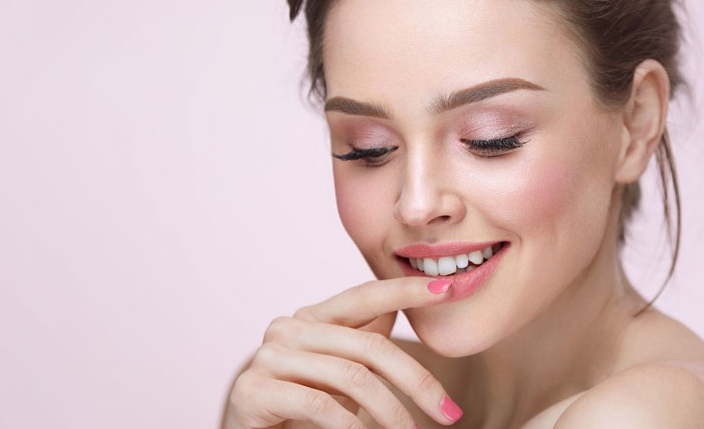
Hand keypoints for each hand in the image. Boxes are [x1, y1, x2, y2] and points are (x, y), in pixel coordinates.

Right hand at [221, 277, 461, 428]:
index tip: (450, 289)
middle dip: (417, 381)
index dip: (405, 290)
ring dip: (391, 412)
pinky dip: (352, 426)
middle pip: (369, 347)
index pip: (364, 295)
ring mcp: (268, 357)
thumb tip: (400, 307)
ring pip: (351, 377)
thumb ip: (360, 341)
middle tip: (448, 413)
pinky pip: (319, 405)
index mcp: (311, 319)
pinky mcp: (253, 389)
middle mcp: (287, 329)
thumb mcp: (337, 372)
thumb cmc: (298, 408)